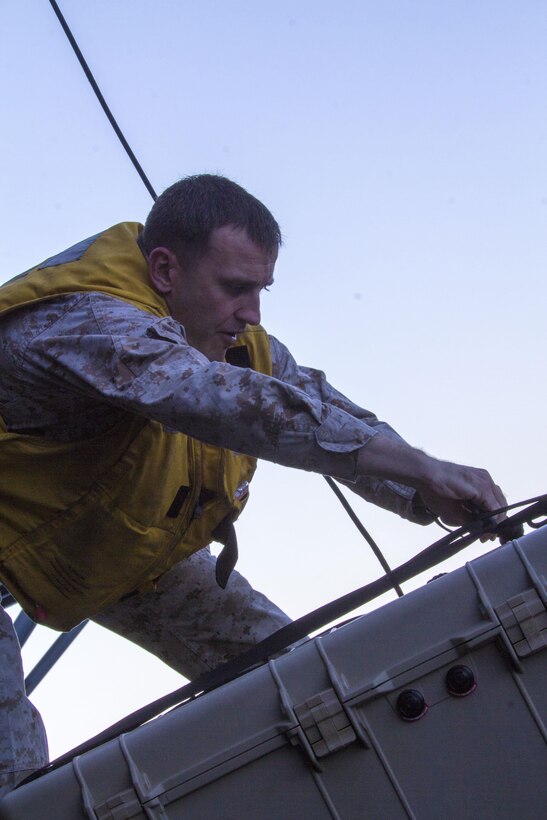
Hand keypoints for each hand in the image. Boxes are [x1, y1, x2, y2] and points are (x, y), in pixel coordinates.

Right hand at [357, 434, 506, 536]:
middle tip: (486, 537)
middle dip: (495, 524)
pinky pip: (495, 507)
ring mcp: (485, 482)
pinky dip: (492, 520)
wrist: (426, 475)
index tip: (485, 534)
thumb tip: (480, 529)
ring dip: (494, 523)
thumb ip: (469, 517)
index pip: (494, 503)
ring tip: (484, 535)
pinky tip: (484, 529)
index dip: (493, 521)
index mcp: (479, 482)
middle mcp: (485, 480)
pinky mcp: (482, 487)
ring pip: (500, 507)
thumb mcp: (454, 508)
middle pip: (500, 505)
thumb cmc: (435, 489)